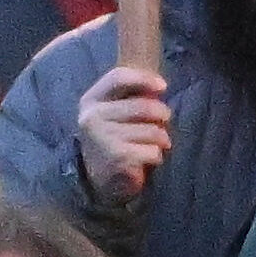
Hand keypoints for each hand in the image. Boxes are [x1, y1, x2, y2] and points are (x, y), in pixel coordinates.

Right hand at [75, 64, 173, 206]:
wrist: (97, 178)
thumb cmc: (113, 138)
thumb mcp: (113, 113)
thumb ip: (130, 97)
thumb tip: (158, 87)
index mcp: (92, 100)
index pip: (118, 77)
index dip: (144, 79)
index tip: (163, 86)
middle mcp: (93, 116)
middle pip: (143, 106)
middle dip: (162, 114)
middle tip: (163, 123)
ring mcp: (104, 137)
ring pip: (153, 131)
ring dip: (161, 139)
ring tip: (154, 144)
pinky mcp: (117, 157)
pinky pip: (153, 151)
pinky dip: (156, 156)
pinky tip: (145, 159)